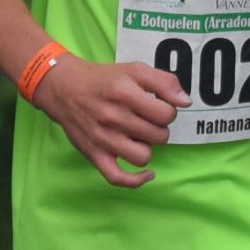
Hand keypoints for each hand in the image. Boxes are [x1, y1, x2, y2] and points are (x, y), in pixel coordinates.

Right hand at [33, 53, 185, 187]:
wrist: (63, 88)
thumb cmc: (103, 79)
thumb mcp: (135, 70)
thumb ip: (164, 82)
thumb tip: (186, 102)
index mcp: (124, 93)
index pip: (166, 114)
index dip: (168, 111)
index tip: (158, 107)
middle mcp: (112, 117)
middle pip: (158, 136)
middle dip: (158, 127)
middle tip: (147, 119)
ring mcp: (102, 139)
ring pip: (143, 156)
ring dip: (147, 147)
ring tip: (138, 136)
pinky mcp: (94, 155)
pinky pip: (118, 178)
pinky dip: (136, 180)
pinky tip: (147, 173)